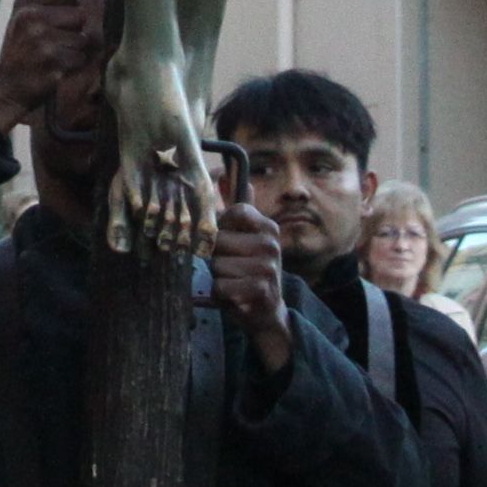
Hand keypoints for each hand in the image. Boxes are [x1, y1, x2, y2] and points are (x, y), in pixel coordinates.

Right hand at [0, 0, 110, 137]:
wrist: (7, 87)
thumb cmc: (21, 47)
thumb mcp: (26, 16)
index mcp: (25, 4)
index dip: (71, 1)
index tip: (62, 14)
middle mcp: (32, 20)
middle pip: (80, 15)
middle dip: (74, 29)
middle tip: (56, 39)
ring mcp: (42, 43)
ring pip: (82, 39)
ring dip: (74, 49)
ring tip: (54, 54)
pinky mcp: (53, 65)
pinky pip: (80, 59)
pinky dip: (72, 65)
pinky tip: (55, 67)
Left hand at [211, 189, 294, 370]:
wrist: (267, 312)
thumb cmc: (251, 270)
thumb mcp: (247, 238)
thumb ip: (236, 209)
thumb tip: (223, 174)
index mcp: (268, 227)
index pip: (233, 212)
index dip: (221, 228)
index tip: (228, 240)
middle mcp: (270, 244)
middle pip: (218, 241)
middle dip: (215, 257)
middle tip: (230, 267)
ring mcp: (267, 268)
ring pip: (217, 266)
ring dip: (217, 277)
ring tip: (233, 281)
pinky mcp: (260, 290)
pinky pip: (220, 286)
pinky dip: (220, 294)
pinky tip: (234, 295)